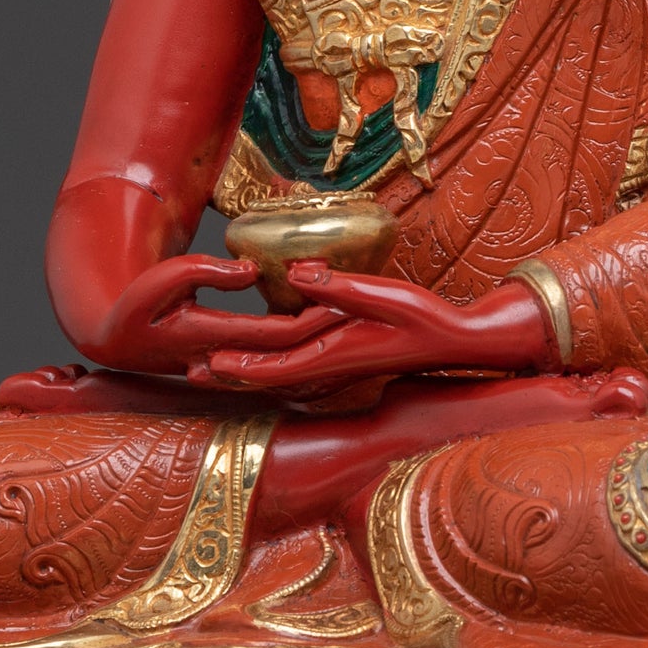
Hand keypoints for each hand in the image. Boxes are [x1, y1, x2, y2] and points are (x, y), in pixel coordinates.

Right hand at [85, 252, 339, 379]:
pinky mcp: (234, 367)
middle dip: (328, 333)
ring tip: (357, 324)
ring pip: (288, 363)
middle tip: (368, 312)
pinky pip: (276, 364)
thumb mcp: (162, 280)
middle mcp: (227, 360)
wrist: (116, 341)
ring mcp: (232, 368)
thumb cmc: (135, 306)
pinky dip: (304, 356)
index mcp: (211, 337)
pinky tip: (326, 339)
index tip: (344, 300)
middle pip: (292, 351)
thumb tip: (252, 270)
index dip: (312, 319)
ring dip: (320, 347)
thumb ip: (206, 272)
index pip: (276, 333)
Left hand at [195, 263, 552, 401]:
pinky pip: (298, 369)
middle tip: (190, 372)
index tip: (209, 363)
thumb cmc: (426, 318)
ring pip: (281, 374)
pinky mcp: (345, 359)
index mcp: (337, 352)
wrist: (458, 341)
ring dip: (246, 373)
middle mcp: (331, 366)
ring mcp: (337, 366)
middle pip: (270, 376)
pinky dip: (271, 368)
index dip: (241, 366)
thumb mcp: (387, 295)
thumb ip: (341, 287)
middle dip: (231, 375)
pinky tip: (259, 365)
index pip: (278, 364)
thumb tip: (296, 271)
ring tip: (210, 370)